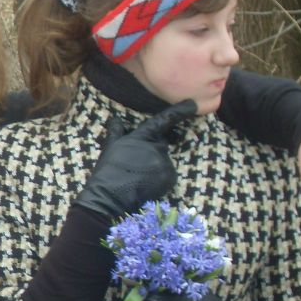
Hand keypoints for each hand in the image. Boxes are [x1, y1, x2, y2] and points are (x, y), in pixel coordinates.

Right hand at [74, 100, 197, 217]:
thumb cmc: (107, 171)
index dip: (180, 111)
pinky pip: (167, 175)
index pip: (164, 120)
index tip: (193, 104)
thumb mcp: (110, 148)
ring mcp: (164, 162)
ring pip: (163, 161)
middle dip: (152, 150)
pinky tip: (145, 184)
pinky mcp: (169, 177)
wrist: (110, 196)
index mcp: (142, 137)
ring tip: (138, 177)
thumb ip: (116, 132)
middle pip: (161, 144)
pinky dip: (159, 179)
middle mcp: (156, 147)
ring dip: (154, 167)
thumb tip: (116, 119)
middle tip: (134, 164)